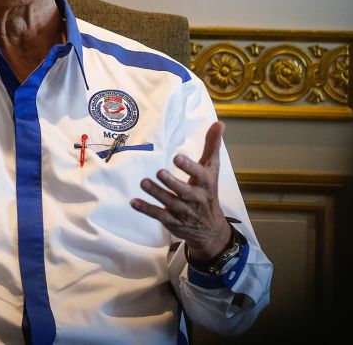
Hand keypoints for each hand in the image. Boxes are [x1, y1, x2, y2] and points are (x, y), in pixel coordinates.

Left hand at [130, 121, 231, 260]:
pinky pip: (159, 215)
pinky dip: (146, 209)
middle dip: (171, 182)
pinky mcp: (172, 221)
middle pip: (184, 191)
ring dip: (156, 193)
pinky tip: (134, 202)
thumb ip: (212, 146)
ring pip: (169, 202)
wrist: (211, 229)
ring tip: (144, 183)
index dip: (189, 167)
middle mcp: (196, 198)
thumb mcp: (212, 169)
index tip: (177, 158)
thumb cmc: (209, 192)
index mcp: (206, 184)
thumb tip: (219, 123)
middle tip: (159, 172)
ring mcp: (184, 212)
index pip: (200, 174)